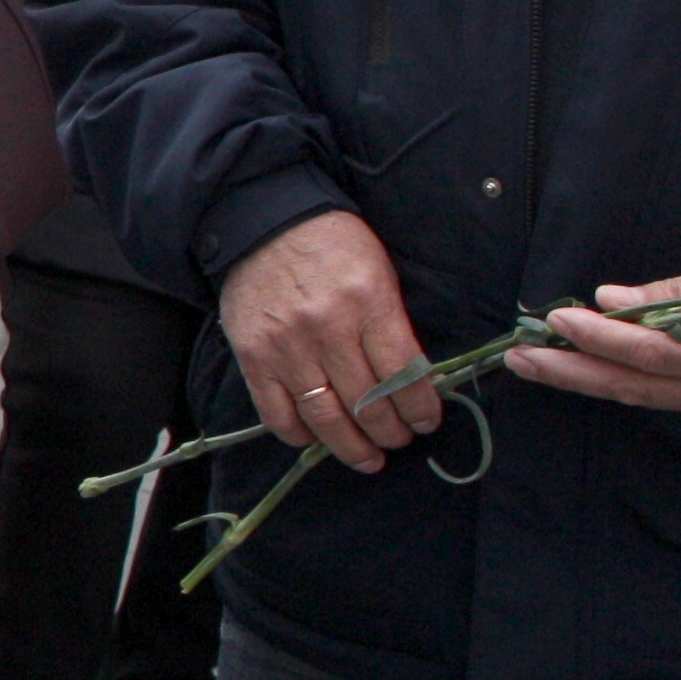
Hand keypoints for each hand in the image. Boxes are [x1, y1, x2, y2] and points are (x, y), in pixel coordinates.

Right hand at [218, 208, 441, 470]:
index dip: (420, 407)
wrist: (263, 221)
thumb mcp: (378, 271)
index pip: (403, 372)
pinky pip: (275, 412)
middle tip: (400, 440)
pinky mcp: (253, 356)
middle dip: (390, 431)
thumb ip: (392, 323)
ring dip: (350, 446)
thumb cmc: (332, 244)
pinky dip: (298, 434)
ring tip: (367, 457)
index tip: (428, 421)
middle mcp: (327, 328)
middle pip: (367, 401)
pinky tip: (315, 439)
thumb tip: (412, 380)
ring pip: (324, 415)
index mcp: (367, 301)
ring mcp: (286, 346)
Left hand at [502, 243, 680, 419]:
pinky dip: (627, 381)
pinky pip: (669, 395)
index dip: (597, 337)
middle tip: (518, 358)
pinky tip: (592, 370)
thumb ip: (675, 294)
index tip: (554, 318)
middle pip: (636, 385)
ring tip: (538, 364)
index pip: (650, 350)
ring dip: (590, 379)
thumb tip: (611, 302)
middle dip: (573, 371)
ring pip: (648, 395)